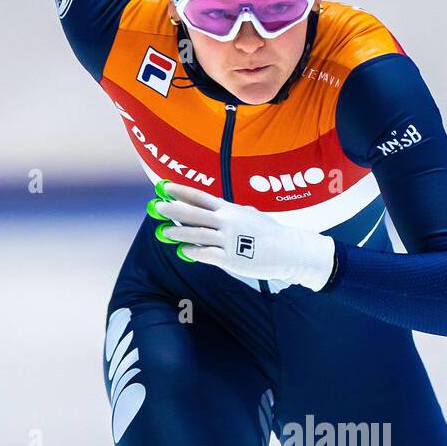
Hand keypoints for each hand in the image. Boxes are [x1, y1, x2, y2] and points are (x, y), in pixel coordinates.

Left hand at [147, 182, 335, 291]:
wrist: (289, 251)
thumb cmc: (269, 233)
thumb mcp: (250, 215)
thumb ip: (230, 212)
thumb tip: (215, 209)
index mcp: (230, 209)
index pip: (200, 197)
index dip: (180, 191)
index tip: (164, 187)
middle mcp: (227, 221)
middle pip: (194, 214)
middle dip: (173, 210)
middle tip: (157, 207)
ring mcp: (228, 240)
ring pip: (197, 234)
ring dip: (178, 233)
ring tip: (164, 232)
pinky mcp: (231, 259)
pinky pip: (206, 254)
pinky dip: (193, 252)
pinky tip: (183, 251)